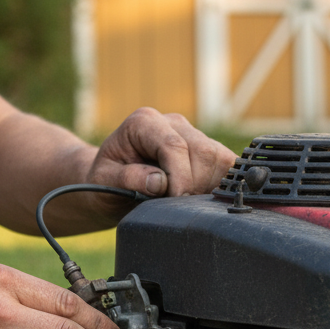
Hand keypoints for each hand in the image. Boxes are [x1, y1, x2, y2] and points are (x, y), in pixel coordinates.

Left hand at [87, 108, 236, 218]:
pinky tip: (198, 196)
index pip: (174, 145)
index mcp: (143, 122)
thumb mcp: (104, 182)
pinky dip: (218, 184)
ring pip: (219, 158)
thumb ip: (128, 179)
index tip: (174, 200)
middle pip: (202, 152)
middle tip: (176, 206)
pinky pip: (225, 165)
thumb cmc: (105, 182)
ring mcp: (191, 134)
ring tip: (184, 202)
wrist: (111, 182)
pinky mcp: (205, 148)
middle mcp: (171, 122)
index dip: (179, 177)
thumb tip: (158, 182)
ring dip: (208, 186)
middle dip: (194, 185)